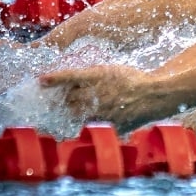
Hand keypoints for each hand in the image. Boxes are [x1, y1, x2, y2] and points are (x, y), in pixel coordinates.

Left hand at [40, 64, 156, 129]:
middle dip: (67, 99)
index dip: (54, 79)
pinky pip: (93, 124)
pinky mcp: (107, 124)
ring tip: (89, 106)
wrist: (154, 95)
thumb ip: (88, 77)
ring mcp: (101, 112)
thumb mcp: (109, 71)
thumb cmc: (133, 80)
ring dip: (78, 111)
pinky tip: (104, 114)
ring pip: (78, 114)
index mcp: (96, 78)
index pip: (69, 77)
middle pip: (69, 100)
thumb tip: (67, 84)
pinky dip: (93, 120)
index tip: (40, 80)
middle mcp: (96, 95)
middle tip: (72, 98)